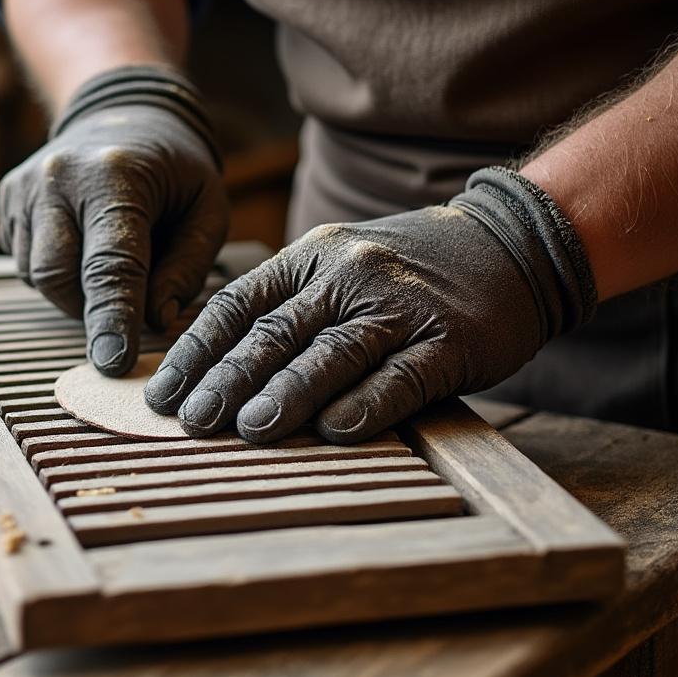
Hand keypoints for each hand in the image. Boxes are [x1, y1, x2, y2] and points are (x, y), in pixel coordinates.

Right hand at [0, 66, 226, 375]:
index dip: (112, 319)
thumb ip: (189, 267)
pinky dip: (55, 271)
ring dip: (73, 291)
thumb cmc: (173, 168)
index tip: (113, 362)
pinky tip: (80, 245)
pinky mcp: (7, 198)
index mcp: (114, 176)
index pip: (109, 264)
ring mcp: (25, 187)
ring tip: (107, 263)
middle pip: (57, 275)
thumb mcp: (207, 208)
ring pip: (37, 274)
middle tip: (124, 310)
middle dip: (88, 309)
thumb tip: (157, 320)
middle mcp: (58, 178)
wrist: (122, 112)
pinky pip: (24, 261)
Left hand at [143, 167, 596, 442]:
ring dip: (286, 393)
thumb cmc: (406, 271)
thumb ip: (285, 308)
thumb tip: (211, 370)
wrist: (513, 244)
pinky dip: (366, 404)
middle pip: (276, 332)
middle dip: (227, 379)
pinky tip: (335, 432)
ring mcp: (400, 307)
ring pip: (331, 353)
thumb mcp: (336, 266)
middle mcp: (349, 276)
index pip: (237, 305)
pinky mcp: (451, 341)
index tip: (164, 394)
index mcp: (310, 259)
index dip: (196, 352)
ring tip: (248, 428)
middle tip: (193, 420)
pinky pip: (401, 376)